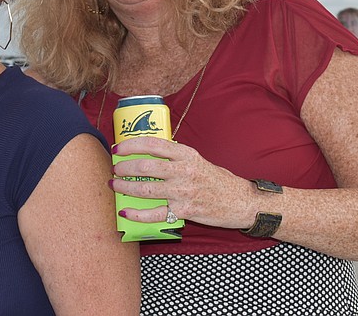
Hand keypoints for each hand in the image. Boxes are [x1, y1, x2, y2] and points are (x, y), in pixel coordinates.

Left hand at [109, 136, 254, 229]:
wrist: (242, 202)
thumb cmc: (218, 180)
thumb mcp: (198, 160)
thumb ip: (176, 157)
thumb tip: (148, 153)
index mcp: (186, 154)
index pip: (153, 144)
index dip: (131, 145)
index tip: (118, 148)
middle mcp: (184, 171)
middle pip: (145, 166)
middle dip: (124, 167)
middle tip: (114, 168)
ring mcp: (183, 192)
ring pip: (146, 189)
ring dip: (125, 187)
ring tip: (114, 185)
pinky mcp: (184, 212)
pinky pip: (155, 214)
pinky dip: (137, 214)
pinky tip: (125, 211)